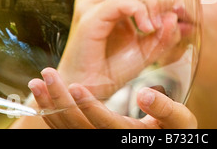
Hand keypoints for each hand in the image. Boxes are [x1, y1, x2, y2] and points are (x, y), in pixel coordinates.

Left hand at [28, 67, 196, 128]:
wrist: (167, 142)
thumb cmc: (176, 132)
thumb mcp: (180, 121)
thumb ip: (165, 108)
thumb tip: (144, 94)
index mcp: (130, 137)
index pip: (104, 124)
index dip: (89, 106)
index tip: (75, 85)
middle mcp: (109, 142)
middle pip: (78, 126)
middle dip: (59, 100)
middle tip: (46, 74)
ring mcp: (99, 141)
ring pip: (67, 129)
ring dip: (50, 107)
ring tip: (36, 83)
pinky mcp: (92, 136)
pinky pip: (67, 130)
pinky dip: (52, 114)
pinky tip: (44, 98)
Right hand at [57, 0, 182, 98]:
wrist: (89, 92)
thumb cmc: (112, 70)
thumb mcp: (146, 50)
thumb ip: (163, 34)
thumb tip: (175, 15)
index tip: (177, 8)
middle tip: (171, 14)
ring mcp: (89, 5)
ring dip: (151, 2)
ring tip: (156, 26)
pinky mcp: (89, 18)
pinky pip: (121, 1)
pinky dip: (140, 11)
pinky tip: (147, 29)